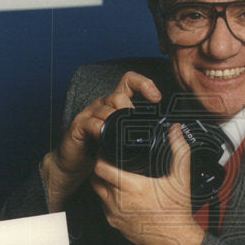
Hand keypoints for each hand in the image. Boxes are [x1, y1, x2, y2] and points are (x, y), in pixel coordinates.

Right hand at [42, 72, 161, 209]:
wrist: (75, 163)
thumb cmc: (101, 150)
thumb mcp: (124, 139)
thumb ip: (139, 131)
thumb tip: (169, 133)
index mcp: (116, 104)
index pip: (130, 81)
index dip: (144, 84)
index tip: (157, 98)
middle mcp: (103, 104)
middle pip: (119, 96)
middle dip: (130, 109)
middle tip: (136, 127)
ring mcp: (90, 114)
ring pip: (107, 108)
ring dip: (117, 121)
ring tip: (122, 136)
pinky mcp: (78, 126)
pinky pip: (92, 122)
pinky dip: (101, 130)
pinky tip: (106, 139)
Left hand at [91, 122, 204, 244]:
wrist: (175, 240)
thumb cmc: (177, 212)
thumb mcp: (180, 177)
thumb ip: (178, 150)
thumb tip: (175, 131)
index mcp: (131, 187)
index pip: (100, 167)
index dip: (101, 157)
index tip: (108, 152)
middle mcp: (119, 201)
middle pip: (95, 178)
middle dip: (101, 168)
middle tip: (111, 162)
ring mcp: (115, 214)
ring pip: (98, 192)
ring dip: (103, 183)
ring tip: (116, 177)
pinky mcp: (114, 224)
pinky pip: (104, 207)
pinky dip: (108, 199)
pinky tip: (122, 195)